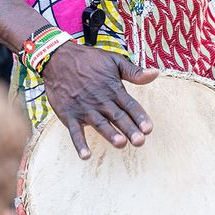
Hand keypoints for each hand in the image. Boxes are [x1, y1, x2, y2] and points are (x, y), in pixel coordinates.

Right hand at [41, 41, 157, 159]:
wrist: (58, 58)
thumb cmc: (89, 60)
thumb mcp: (114, 61)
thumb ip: (134, 71)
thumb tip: (156, 73)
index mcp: (113, 88)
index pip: (129, 105)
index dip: (139, 116)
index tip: (149, 129)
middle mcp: (100, 100)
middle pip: (117, 117)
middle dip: (129, 129)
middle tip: (140, 141)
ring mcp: (84, 108)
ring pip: (99, 124)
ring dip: (110, 134)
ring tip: (120, 143)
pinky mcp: (69, 114)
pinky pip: (74, 131)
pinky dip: (79, 143)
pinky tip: (85, 155)